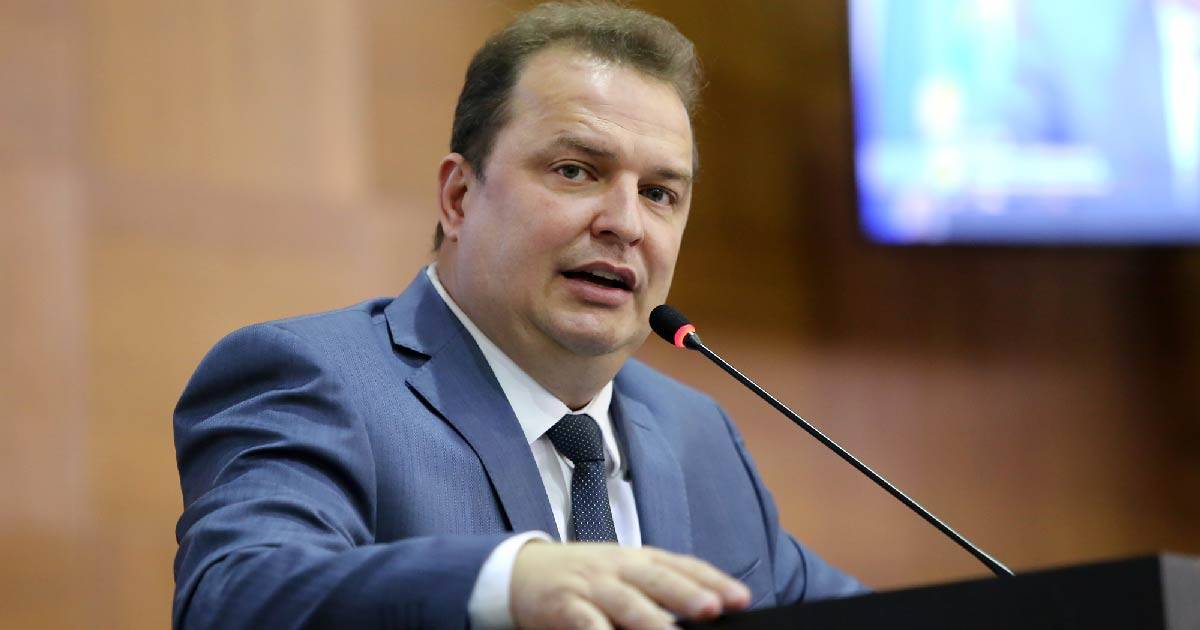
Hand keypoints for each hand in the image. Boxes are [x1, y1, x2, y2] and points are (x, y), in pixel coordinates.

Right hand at [510, 541, 751, 628]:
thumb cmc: (584, 578)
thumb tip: (707, 611)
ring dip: (650, 620)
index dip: (712, 579)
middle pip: (657, 579)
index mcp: (638, 559)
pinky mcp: (564, 606)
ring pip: (625, 602)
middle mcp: (618, 568)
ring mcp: (591, 586)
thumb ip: (658, 590)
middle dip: (687, 593)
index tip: (742, 598)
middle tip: (714, 608)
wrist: (520, 571)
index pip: (681, 565)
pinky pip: (585, 623)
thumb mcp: (623, 574)